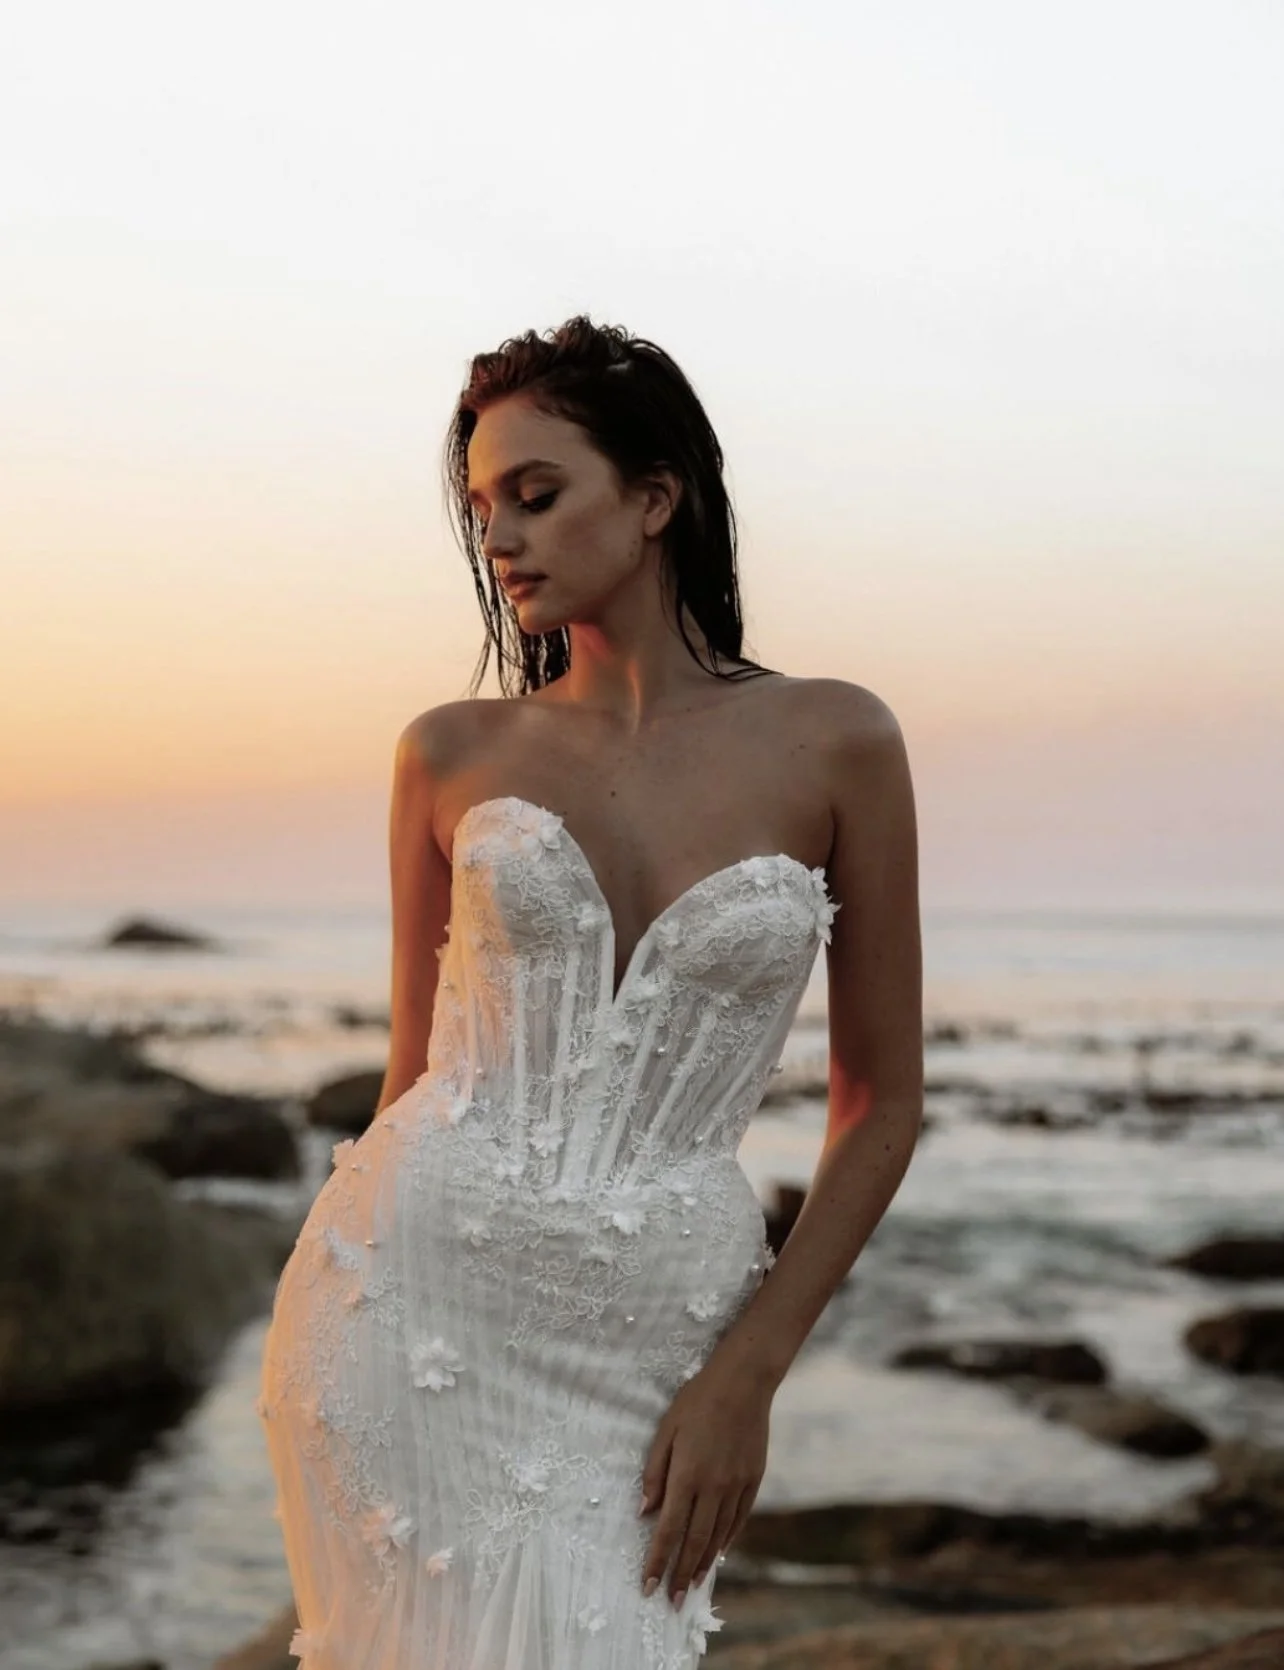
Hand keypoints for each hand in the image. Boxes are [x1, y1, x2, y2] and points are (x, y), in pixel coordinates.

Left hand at [638, 1351, 771, 1606]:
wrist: (744, 1381)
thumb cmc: (697, 1400)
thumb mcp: (666, 1430)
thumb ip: (654, 1472)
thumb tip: (645, 1512)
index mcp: (687, 1475)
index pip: (668, 1530)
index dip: (658, 1562)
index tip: (649, 1587)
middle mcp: (713, 1487)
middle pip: (695, 1541)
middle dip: (681, 1574)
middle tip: (673, 1601)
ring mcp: (736, 1485)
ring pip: (718, 1536)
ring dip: (703, 1563)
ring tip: (693, 1584)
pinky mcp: (754, 1480)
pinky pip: (738, 1519)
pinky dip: (726, 1540)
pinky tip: (718, 1552)